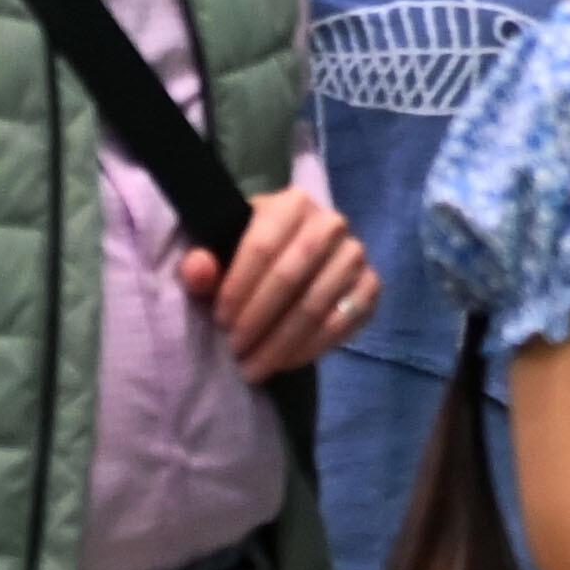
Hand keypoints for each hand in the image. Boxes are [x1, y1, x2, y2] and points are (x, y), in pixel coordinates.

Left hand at [182, 186, 373, 383]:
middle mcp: (331, 223)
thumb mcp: (219, 253)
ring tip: (255, 365)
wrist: (288, 261)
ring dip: (282, 341)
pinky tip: (286, 362)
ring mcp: (356, 254)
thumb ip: (202, 263)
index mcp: (291, 203)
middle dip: (259, 319)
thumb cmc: (248, 256)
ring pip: (318, 303)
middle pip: (292, 276)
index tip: (220, 322)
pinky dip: (313, 347)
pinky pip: (345, 321)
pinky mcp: (372, 285)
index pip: (263, 247)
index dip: (237, 288)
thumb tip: (198, 270)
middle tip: (236, 349)